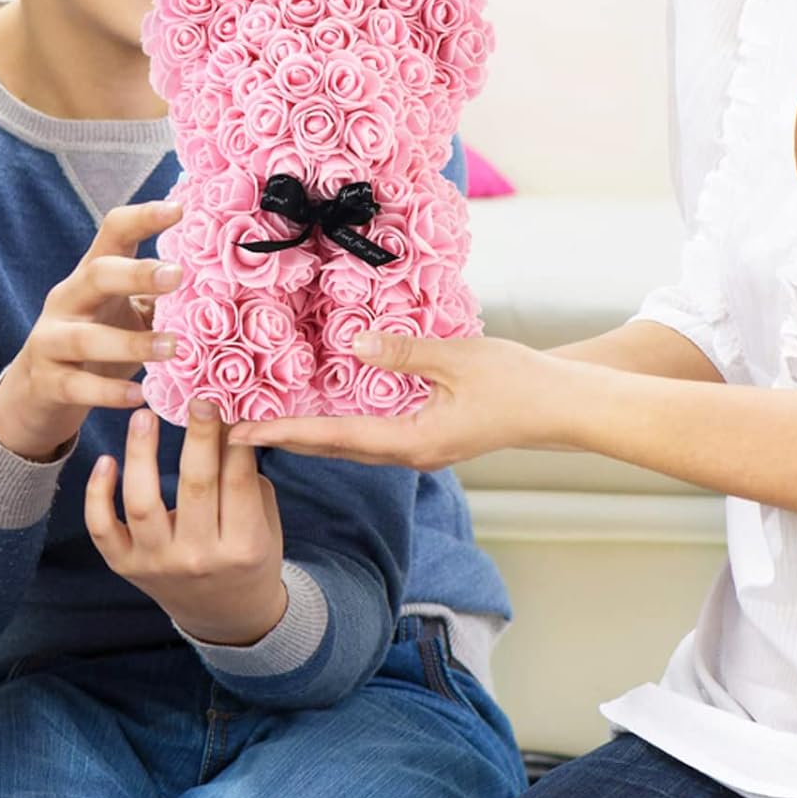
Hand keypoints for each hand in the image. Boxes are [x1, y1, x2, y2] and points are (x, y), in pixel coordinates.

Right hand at [0, 200, 183, 460]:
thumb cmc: (99, 340)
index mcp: (93, 274)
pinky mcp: (47, 381)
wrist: (38, 392)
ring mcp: (51, 340)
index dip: (143, 217)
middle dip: (136, 274)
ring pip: (85, 337)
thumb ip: (160, 296)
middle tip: (178, 276)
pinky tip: (140, 396)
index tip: (179, 209)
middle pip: (97, 274)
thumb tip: (222, 280)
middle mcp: (69, 299)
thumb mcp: (128, 311)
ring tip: (173, 348)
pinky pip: (78, 386)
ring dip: (131, 343)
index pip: (113, 232)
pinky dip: (109, 392)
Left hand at [85, 400, 287, 647]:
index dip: (235, 439)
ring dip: (142, 455)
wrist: (225, 613)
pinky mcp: (126, 567)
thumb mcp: (263, 519)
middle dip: (197, 437)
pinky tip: (106, 461)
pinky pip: (103, 529)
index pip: (238, 481)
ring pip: (143, 503)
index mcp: (243, 546)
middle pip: (196, 485)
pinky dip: (97, 495)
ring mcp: (157, 564)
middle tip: (196, 399)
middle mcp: (199, 557)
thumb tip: (228, 419)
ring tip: (144, 416)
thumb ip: (244, 477)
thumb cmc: (250, 556)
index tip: (228, 403)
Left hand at [226, 333, 580, 468]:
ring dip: (310, 433)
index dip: (286, 432)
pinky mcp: (430, 435)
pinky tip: (326, 409)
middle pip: (334, 448)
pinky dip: (340, 424)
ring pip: (352, 443)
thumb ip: (405, 352)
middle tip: (235, 429)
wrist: (561, 405)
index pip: (335, 437)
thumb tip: (356, 345)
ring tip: (269, 421)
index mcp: (412, 441)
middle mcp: (409, 452)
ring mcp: (420, 447)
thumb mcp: (458, 358)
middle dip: (286, 439)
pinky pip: (372, 432)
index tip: (240, 432)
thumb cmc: (516, 381)